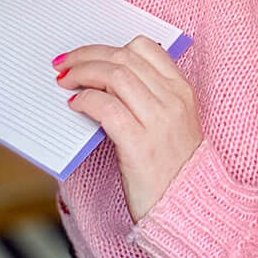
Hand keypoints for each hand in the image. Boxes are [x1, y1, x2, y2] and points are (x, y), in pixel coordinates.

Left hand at [55, 36, 203, 222]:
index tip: (88, 55)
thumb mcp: (172, 124)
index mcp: (182, 91)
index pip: (145, 48)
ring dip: (82, 74)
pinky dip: (86, 101)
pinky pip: (106, 108)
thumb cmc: (175, 170)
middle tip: (65, 65)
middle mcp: (173, 101)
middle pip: (124, 58)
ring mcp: (158, 122)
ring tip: (66, 82)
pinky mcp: (140, 146)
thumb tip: (104, 81)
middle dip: (87, 56)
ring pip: (114, 76)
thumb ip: (150, 98)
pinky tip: (75, 106)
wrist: (192, 209)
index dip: (109, 47)